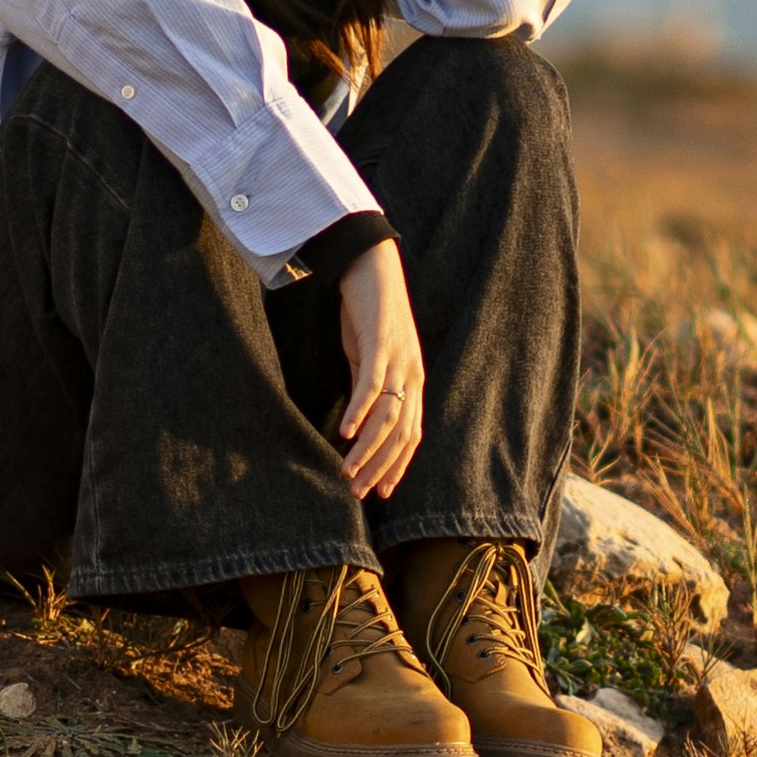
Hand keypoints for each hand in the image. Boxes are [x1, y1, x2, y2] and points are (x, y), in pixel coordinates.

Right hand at [331, 236, 424, 497]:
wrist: (371, 264)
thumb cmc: (368, 311)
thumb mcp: (369, 356)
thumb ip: (369, 387)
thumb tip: (359, 422)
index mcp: (413, 379)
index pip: (412, 434)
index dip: (397, 465)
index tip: (378, 491)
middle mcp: (412, 374)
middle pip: (402, 434)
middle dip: (379, 467)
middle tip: (357, 492)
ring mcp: (399, 360)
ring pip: (388, 418)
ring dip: (366, 449)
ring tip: (346, 471)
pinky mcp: (380, 345)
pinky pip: (372, 386)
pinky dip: (358, 412)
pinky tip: (343, 433)